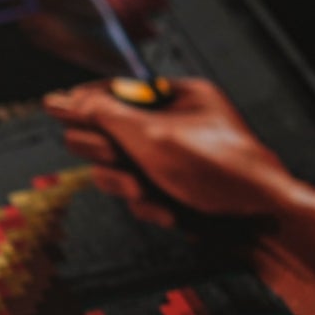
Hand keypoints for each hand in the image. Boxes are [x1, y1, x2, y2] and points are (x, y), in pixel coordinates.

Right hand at [42, 78, 308, 225]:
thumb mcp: (154, 135)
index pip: (116, 91)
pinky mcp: (170, 193)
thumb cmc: (223, 170)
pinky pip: (136, 198)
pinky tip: (168, 209)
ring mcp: (170, 162)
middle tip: (118, 157)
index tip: (57, 109)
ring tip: (148, 190)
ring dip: (127, 185)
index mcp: (177, 98)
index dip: (87, 103)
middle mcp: (172, 127)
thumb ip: (103, 115)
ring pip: (117, 171)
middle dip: (110, 152)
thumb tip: (65, 98)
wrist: (257, 223)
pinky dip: (148, 206)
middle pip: (108, 133)